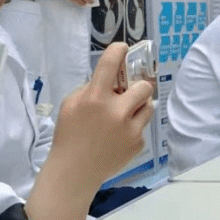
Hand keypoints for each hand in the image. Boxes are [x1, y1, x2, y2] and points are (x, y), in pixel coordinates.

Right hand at [26, 42, 152, 219]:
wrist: (75, 171)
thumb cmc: (70, 134)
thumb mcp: (71, 105)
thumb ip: (92, 89)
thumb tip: (113, 78)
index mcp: (95, 98)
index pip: (111, 64)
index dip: (119, 51)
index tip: (124, 48)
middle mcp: (117, 111)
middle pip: (144, 86)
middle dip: (138, 87)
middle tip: (129, 93)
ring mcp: (131, 129)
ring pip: (149, 106)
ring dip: (139, 107)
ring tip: (124, 115)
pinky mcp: (139, 143)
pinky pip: (142, 127)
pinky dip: (133, 128)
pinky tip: (118, 137)